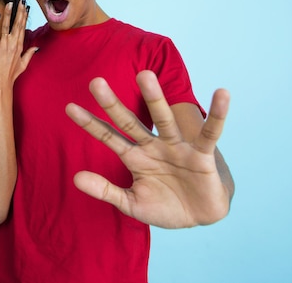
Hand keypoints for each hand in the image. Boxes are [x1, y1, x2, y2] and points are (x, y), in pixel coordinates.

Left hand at [0, 0, 36, 88]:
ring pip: (6, 26)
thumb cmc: (10, 76)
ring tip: (9, 3)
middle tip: (20, 1)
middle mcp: (12, 44)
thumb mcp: (22, 65)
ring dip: (8, 14)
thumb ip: (29, 54)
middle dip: (19, 12)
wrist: (1, 84)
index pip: (22, 28)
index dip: (24, 17)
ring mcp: (3, 46)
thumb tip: (36, 47)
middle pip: (16, 25)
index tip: (25, 7)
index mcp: (18, 47)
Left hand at [65, 70, 231, 228]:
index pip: (108, 136)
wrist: (200, 217)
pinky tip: (222, 93)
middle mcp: (153, 146)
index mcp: (135, 156)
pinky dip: (217, 115)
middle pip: (130, 122)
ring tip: (144, 75)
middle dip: (113, 104)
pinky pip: (210, 133)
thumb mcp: (131, 203)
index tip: (69, 107)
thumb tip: (75, 177)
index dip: (90, 123)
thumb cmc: (164, 205)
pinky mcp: (202, 155)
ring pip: (163, 120)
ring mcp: (177, 147)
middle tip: (95, 82)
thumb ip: (105, 191)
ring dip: (155, 98)